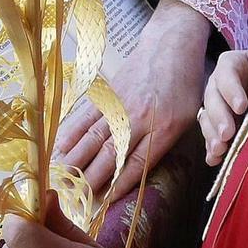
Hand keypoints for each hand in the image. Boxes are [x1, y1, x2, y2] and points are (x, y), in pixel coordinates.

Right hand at [55, 0, 209, 202]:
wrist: (171, 45)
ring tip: (62, 178)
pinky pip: (87, 115)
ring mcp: (120, 103)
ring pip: (94, 135)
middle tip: (75, 198)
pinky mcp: (107, 91)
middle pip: (110, 153)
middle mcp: (139, 118)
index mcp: (163, 129)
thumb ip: (164, 145)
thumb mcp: (187, 119)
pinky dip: (72, 131)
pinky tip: (60, 145)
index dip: (118, 185)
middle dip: (92, 178)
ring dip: (77, 158)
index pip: (136, 164)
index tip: (103, 202)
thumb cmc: (184, 86)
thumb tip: (140, 172)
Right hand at [199, 39, 247, 165]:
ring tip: (220, 150)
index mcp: (232, 64)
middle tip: (228, 133)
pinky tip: (214, 160)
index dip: (232, 90)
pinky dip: (211, 149)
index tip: (241, 106)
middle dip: (219, 117)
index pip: (226, 73)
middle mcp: (218, 84)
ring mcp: (215, 105)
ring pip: (207, 118)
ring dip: (211, 135)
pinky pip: (209, 136)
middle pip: (213, 98)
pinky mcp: (216, 124)